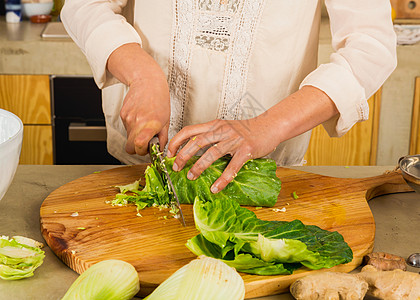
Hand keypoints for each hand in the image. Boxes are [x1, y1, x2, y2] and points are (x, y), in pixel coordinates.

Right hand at [107, 43, 169, 154]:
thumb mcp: (166, 120)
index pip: (139, 145)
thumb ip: (163, 137)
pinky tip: (139, 118)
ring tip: (144, 126)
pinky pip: (126, 128)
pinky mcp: (123, 114)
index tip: (147, 149)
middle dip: (137, 149)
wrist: (147, 82)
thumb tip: (160, 150)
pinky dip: (132, 127)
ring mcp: (128, 118)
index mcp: (151, 124)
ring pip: (128, 138)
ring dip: (135, 136)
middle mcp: (138, 121)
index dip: (142, 151)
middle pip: (130, 147)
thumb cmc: (159, 99)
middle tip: (145, 142)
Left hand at [167, 86, 338, 192]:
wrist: (270, 126)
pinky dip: (222, 179)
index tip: (170, 154)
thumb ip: (213, 136)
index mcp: (215, 125)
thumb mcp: (227, 127)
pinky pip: (231, 167)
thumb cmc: (248, 129)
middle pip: (197, 142)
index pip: (189, 131)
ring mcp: (234, 140)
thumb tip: (195, 152)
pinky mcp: (245, 150)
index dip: (177, 142)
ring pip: (211, 154)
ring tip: (191, 177)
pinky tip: (216, 188)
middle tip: (176, 168)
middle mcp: (222, 130)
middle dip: (183, 156)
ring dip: (199, 167)